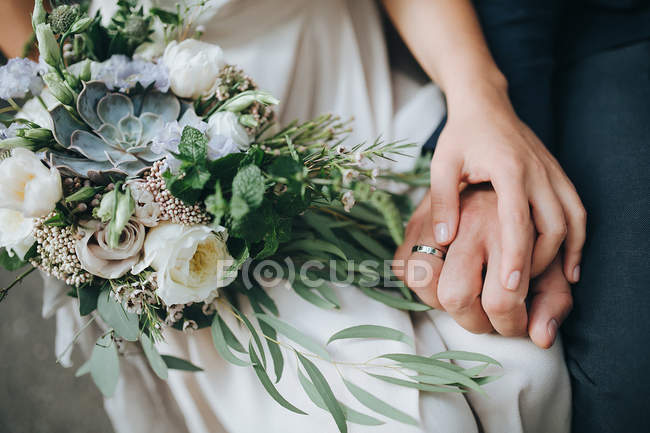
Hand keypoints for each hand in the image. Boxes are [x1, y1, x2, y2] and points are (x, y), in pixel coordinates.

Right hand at [394, 186, 571, 347]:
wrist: (505, 179)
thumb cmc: (530, 233)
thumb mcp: (553, 265)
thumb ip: (553, 302)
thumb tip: (540, 338)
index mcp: (509, 232)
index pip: (500, 301)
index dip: (508, 325)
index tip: (515, 323)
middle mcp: (469, 223)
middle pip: (454, 295)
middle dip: (472, 320)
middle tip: (487, 317)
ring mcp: (438, 221)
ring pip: (420, 279)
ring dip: (439, 302)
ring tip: (463, 299)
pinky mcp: (416, 220)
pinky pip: (402, 264)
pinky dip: (416, 279)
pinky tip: (442, 281)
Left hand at [430, 84, 585, 288]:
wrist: (486, 105)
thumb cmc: (461, 136)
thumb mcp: (442, 164)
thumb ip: (444, 201)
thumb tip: (444, 240)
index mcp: (509, 169)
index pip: (517, 220)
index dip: (515, 256)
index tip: (510, 288)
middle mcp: (538, 171)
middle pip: (553, 225)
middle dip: (540, 262)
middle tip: (523, 292)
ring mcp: (553, 172)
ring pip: (572, 220)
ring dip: (565, 253)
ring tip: (554, 284)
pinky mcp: (558, 174)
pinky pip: (577, 210)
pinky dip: (578, 238)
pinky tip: (570, 263)